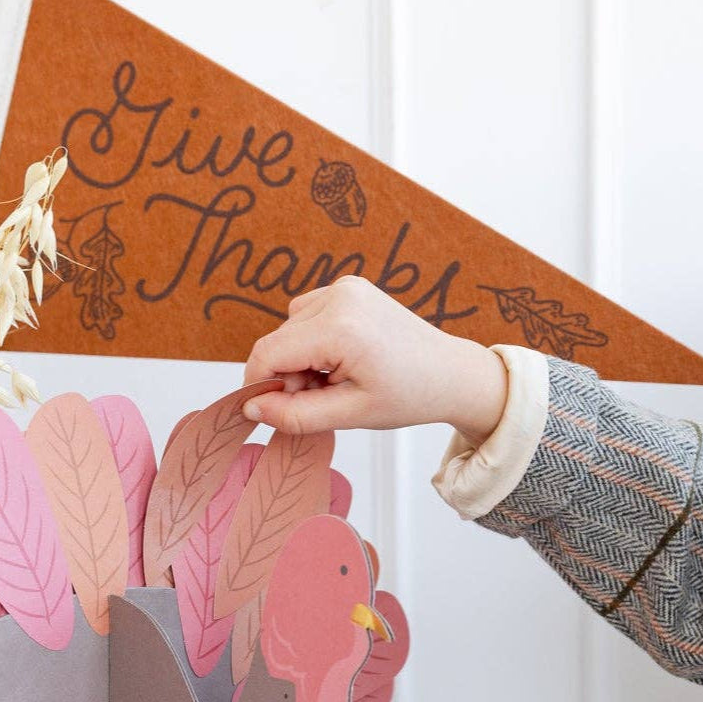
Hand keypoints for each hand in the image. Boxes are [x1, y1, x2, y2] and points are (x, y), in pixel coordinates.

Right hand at [241, 275, 507, 444]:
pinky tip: (341, 359)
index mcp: (341, 328)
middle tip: (321, 400)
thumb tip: (251, 409)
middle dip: (287, 376)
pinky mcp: (350, 287)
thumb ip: (296, 414)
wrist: (451, 374)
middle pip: (277, 340)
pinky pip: (308, 315)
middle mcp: (340, 297)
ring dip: (300, 359)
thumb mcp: (351, 414)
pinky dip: (314, 341)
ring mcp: (345, 287)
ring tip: (336, 381)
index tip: (274, 411)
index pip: (268, 354)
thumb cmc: (411, 395)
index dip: (260, 386)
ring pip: (290, 327)